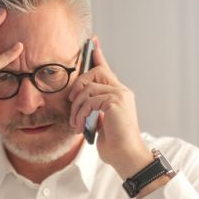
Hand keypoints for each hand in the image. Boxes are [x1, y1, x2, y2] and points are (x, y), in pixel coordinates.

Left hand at [68, 38, 151, 178]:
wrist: (126, 156)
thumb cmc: (114, 144)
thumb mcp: (98, 123)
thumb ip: (93, 108)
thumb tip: (79, 102)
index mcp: (118, 94)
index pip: (106, 69)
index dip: (98, 55)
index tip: (92, 41)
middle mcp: (121, 91)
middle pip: (95, 72)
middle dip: (78, 86)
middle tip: (72, 105)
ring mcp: (120, 94)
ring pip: (88, 88)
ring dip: (76, 108)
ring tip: (76, 125)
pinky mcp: (116, 101)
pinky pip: (90, 100)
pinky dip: (81, 114)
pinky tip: (81, 127)